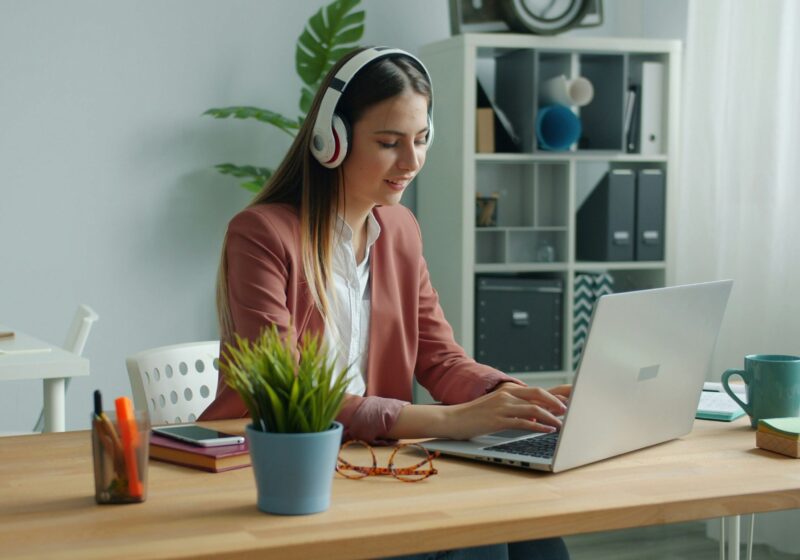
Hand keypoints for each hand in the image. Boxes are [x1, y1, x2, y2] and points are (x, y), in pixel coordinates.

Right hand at [443, 384, 568, 440]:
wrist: (452, 419)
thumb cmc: (473, 415)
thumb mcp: (494, 406)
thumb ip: (513, 407)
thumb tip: (532, 414)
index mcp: (506, 391)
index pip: (535, 390)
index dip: (552, 396)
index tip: (566, 403)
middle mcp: (506, 395)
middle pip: (538, 394)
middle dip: (556, 403)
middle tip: (568, 411)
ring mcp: (502, 407)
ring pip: (534, 409)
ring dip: (551, 417)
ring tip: (561, 424)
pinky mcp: (497, 420)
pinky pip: (523, 422)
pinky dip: (538, 426)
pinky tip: (546, 430)